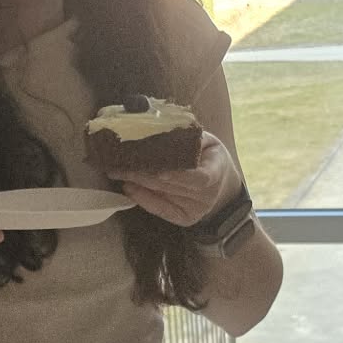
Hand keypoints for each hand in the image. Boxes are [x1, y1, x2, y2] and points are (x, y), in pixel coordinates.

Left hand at [120, 134, 243, 229]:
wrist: (223, 183)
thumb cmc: (210, 157)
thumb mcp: (209, 142)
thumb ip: (191, 136)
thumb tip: (162, 124)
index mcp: (216, 173)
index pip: (198, 178)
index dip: (178, 176)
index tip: (159, 170)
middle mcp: (207, 196)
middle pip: (172, 187)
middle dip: (144, 175)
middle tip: (121, 165)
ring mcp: (196, 210)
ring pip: (163, 197)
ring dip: (139, 184)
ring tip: (119, 172)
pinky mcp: (185, 218)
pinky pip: (161, 211)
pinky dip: (143, 199)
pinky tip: (129, 188)